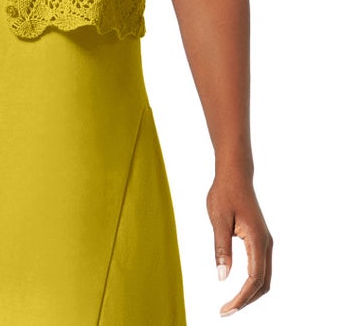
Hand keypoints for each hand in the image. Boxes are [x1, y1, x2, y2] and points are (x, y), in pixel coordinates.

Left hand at [206, 173, 272, 315]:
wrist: (235, 174)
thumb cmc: (225, 193)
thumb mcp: (218, 220)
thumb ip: (221, 249)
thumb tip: (222, 278)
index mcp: (257, 240)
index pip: (254, 279)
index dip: (241, 299)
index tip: (225, 310)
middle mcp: (266, 243)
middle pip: (262, 283)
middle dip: (246, 300)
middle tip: (226, 311)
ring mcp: (265, 241)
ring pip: (263, 277)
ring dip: (250, 293)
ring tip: (231, 304)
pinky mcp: (259, 239)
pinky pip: (260, 268)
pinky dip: (252, 283)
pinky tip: (238, 287)